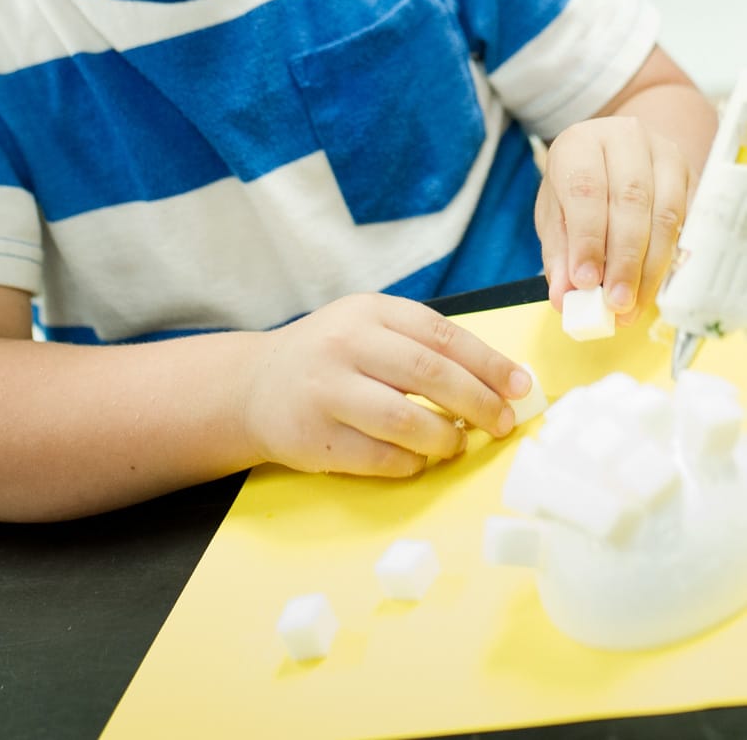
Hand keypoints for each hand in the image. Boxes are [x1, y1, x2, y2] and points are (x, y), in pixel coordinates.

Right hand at [241, 292, 532, 478]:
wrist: (255, 385)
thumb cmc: (330, 357)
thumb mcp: (368, 327)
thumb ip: (421, 345)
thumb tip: (497, 379)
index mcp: (368, 312)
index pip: (441, 335)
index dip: (487, 363)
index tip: (520, 386)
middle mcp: (346, 345)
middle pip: (429, 375)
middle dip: (477, 402)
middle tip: (502, 423)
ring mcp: (327, 391)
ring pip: (405, 421)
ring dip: (445, 438)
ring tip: (456, 444)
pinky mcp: (315, 438)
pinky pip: (380, 458)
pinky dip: (411, 463)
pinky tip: (419, 459)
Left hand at [535, 116, 694, 322]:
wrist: (613, 153)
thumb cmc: (578, 184)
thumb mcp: (555, 213)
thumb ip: (559, 253)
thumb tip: (563, 297)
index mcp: (580, 142)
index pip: (586, 188)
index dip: (587, 238)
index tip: (585, 281)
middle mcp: (624, 139)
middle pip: (630, 200)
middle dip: (624, 260)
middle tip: (616, 302)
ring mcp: (662, 153)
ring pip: (664, 213)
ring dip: (650, 267)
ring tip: (633, 305)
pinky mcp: (688, 173)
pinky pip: (685, 221)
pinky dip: (669, 260)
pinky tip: (652, 286)